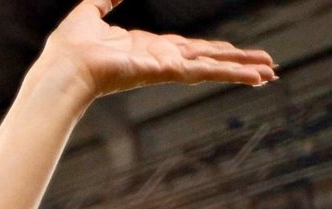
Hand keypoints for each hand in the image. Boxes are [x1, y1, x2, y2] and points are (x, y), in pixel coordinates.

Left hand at [37, 0, 274, 104]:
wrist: (62, 68)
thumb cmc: (68, 48)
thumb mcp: (89, 13)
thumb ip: (104, 1)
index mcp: (146, 48)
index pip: (187, 48)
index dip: (210, 50)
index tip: (229, 51)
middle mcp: (160, 59)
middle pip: (207, 58)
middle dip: (235, 61)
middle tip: (264, 67)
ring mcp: (165, 67)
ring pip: (212, 66)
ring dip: (242, 69)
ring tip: (270, 73)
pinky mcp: (166, 71)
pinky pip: (205, 72)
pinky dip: (232, 74)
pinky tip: (256, 77)